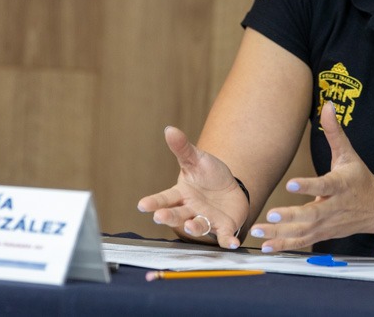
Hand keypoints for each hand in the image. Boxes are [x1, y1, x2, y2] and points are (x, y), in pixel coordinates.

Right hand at [136, 126, 249, 249]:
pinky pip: (224, 236)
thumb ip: (183, 148)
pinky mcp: (223, 227)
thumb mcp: (197, 159)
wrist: (231, 189)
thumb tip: (169, 129)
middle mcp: (191, 209)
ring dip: (194, 227)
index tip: (142, 205)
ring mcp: (206, 220)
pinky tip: (231, 244)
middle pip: (177, 214)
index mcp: (181, 194)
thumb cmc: (209, 176)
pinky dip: (227, 241)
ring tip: (191, 225)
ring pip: (197, 225)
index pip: (165, 198)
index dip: (154, 202)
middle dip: (168, 216)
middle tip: (159, 217)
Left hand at [247, 102, 373, 252]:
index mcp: (342, 185)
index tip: (291, 183)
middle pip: (312, 214)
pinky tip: (267, 247)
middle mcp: (335, 207)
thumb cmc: (360, 179)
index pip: (325, 184)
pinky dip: (285, 246)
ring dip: (280, 234)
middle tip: (270, 215)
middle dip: (291, 216)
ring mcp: (328, 224)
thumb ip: (335, 132)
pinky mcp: (323, 235)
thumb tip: (329, 105)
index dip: (309, 185)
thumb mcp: (349, 154)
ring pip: (304, 232)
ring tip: (258, 231)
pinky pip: (303, 243)